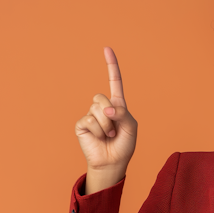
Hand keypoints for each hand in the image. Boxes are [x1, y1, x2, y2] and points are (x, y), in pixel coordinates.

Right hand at [74, 46, 137, 173]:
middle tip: (115, 131)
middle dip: (111, 114)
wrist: (112, 163)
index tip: (107, 49)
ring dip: (106, 125)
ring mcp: (91, 115)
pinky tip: (99, 138)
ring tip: (108, 136)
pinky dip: (98, 131)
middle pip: (102, 97)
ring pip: (96, 109)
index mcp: (117, 105)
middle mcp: (102, 107)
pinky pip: (90, 120)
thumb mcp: (131, 127)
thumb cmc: (124, 146)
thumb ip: (123, 113)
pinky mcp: (82, 124)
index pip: (114, 82)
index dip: (111, 66)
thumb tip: (106, 108)